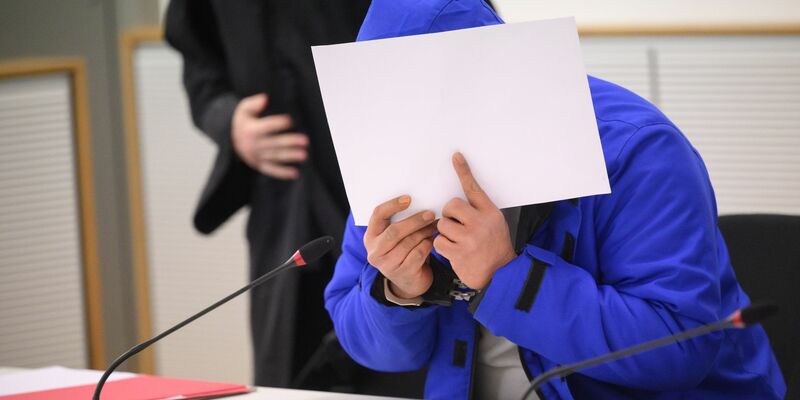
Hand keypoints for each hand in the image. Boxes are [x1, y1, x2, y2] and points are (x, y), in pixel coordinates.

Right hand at [231, 93, 308, 178]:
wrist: (229, 139)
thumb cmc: (243, 121)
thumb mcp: (243, 109)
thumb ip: (254, 103)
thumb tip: (264, 98)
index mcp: (251, 130)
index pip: (266, 126)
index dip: (278, 123)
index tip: (290, 120)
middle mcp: (254, 144)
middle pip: (274, 142)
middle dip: (290, 142)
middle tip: (305, 140)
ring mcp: (257, 156)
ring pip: (275, 156)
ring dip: (290, 156)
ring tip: (304, 155)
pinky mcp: (259, 165)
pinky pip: (271, 170)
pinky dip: (282, 173)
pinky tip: (295, 173)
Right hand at [364, 195, 437, 298]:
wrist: (409, 281)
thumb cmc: (404, 251)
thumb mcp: (396, 237)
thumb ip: (400, 222)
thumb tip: (421, 202)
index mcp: (371, 237)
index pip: (377, 216)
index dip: (392, 205)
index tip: (408, 199)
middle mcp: (375, 251)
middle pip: (394, 231)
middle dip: (414, 221)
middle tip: (430, 213)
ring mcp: (388, 265)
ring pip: (408, 242)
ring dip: (424, 232)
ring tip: (434, 225)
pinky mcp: (403, 273)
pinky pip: (418, 254)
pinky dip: (427, 245)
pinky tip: (432, 241)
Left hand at [433, 152, 515, 289]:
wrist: (500, 274)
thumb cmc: (494, 247)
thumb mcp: (493, 223)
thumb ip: (478, 212)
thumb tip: (454, 203)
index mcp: (490, 212)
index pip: (474, 188)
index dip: (464, 171)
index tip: (455, 156)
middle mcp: (480, 222)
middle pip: (451, 206)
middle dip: (449, 215)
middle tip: (456, 225)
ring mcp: (469, 238)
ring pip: (442, 225)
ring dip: (445, 233)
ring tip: (457, 241)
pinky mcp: (459, 252)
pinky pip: (438, 241)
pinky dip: (442, 246)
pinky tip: (453, 251)